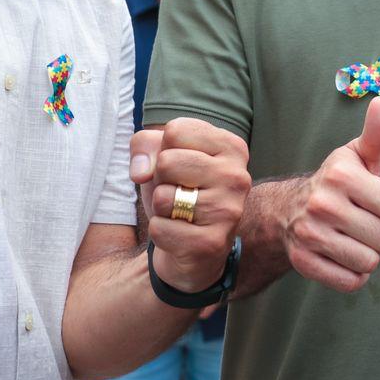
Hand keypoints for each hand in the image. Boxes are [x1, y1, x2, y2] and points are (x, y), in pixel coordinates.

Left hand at [130, 118, 251, 294]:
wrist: (194, 248)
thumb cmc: (179, 192)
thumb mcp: (161, 157)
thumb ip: (144, 145)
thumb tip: (141, 173)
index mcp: (232, 147)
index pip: (175, 131)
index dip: (164, 150)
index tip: (180, 168)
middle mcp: (237, 176)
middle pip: (166, 161)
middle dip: (160, 180)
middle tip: (179, 193)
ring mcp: (229, 211)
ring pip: (163, 197)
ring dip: (161, 208)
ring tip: (179, 214)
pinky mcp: (212, 243)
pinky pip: (160, 229)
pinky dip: (160, 233)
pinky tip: (180, 235)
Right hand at [284, 97, 379, 292]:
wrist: (287, 210)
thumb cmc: (339, 182)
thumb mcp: (358, 156)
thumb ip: (378, 133)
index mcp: (341, 175)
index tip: (378, 202)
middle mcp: (323, 203)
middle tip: (364, 221)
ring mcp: (311, 235)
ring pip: (371, 263)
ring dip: (369, 254)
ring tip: (353, 237)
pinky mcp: (304, 262)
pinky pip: (352, 282)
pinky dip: (354, 273)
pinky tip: (343, 255)